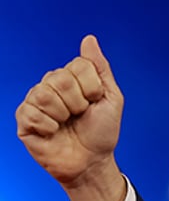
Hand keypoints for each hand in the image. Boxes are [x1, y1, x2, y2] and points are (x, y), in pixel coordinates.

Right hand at [16, 35, 125, 200]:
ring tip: (66, 124)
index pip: (78, 65)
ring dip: (63, 115)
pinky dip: (49, 127)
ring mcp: (35, 102)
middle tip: (80, 116)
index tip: (95, 103)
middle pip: (59, 78)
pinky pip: (33, 113)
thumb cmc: (102, 132)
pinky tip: (53, 133)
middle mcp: (50, 85)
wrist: (92, 162)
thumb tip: (89, 39)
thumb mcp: (111, 98)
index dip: (92, 88)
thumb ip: (100, 68)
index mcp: (71, 77)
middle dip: (78, 102)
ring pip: (44, 94)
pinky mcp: (24, 120)